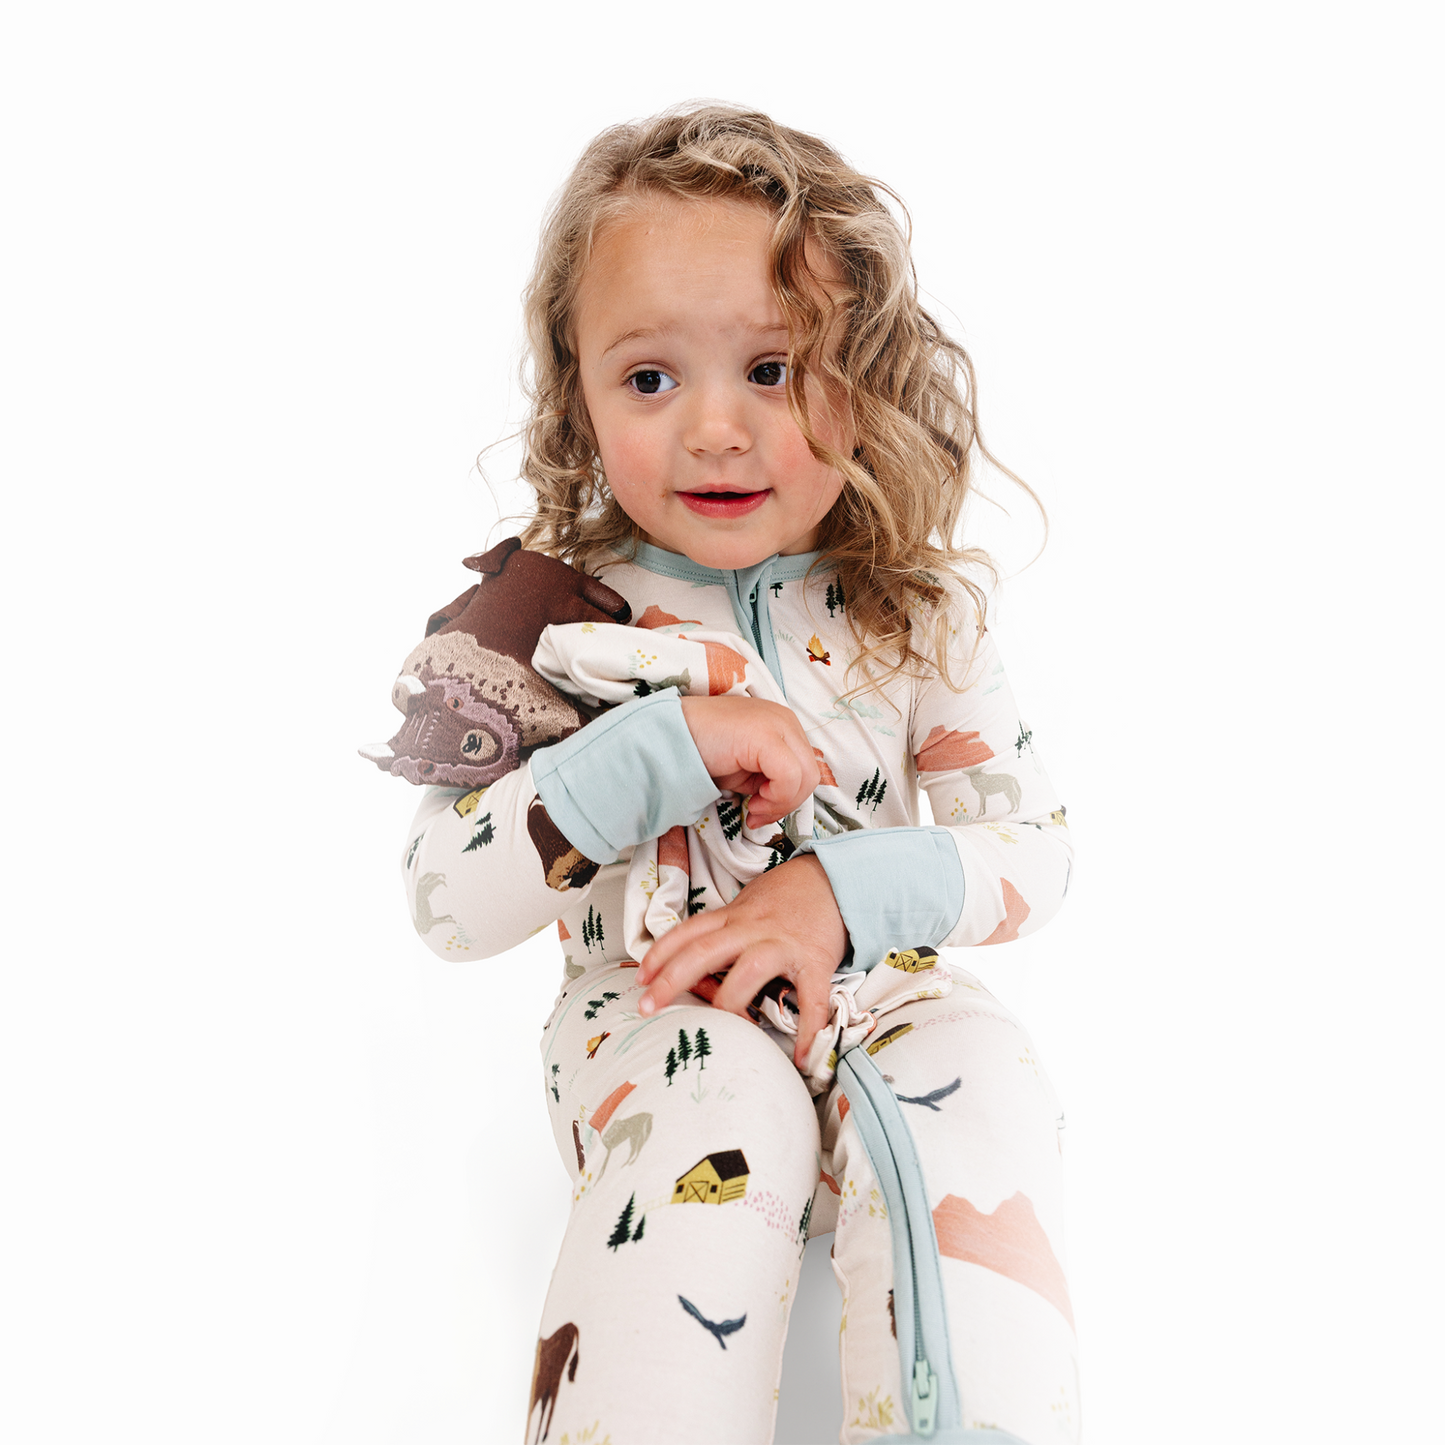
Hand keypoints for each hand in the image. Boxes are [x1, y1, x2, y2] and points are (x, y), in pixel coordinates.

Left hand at [635, 854, 848, 1068]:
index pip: (688, 932)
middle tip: (648, 1007)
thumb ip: (724, 930)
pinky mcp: (815, 961)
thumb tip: (698, 968)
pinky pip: (812, 998)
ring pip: (749, 970)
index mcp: (734, 917)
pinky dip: (809, 1029)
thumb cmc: (787, 898)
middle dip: (672, 979)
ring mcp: (783, 944)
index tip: (640, 979)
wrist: (835, 879)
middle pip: (704, 950)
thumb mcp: (748, 905)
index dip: (660, 954)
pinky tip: (804, 1057)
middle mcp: (753, 929)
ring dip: (730, 1002)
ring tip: (720, 1032)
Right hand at [679, 695, 818, 828]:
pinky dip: (776, 797)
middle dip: (787, 803)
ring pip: (805, 776)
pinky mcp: (766, 736)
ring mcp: (778, 724)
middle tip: (757, 814)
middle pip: (811, 774)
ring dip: (781, 802)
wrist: (669, 738)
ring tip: (754, 809)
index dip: (788, 797)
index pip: (806, 769)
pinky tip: (753, 802)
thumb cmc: (704, 752)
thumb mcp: (747, 767)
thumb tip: (784, 801)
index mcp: (784, 724)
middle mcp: (786, 720)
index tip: (760, 811)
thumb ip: (771, 777)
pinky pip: (789, 776)